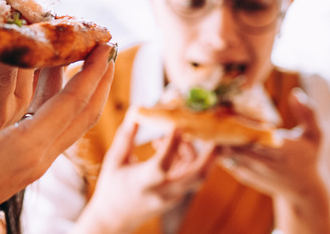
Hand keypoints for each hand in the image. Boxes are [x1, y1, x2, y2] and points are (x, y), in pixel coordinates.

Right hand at [0, 40, 114, 233]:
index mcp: (22, 149)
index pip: (71, 102)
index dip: (92, 69)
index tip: (105, 38)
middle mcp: (36, 158)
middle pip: (84, 113)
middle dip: (100, 77)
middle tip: (107, 41)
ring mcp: (32, 165)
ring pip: (73, 123)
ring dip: (86, 90)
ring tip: (89, 57)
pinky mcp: (22, 167)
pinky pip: (55, 129)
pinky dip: (64, 103)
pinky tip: (52, 83)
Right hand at [76, 113, 217, 233]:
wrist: (115, 217)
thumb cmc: (111, 186)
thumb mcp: (115, 160)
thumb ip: (126, 136)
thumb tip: (136, 112)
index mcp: (141, 183)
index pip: (161, 165)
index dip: (172, 145)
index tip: (177, 125)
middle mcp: (160, 193)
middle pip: (195, 176)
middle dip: (210, 157)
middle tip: (217, 137)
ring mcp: (172, 198)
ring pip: (197, 177)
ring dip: (198, 155)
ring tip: (183, 137)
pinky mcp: (176, 198)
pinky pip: (191, 178)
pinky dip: (189, 162)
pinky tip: (176, 150)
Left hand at [222, 88, 329, 232]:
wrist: (302, 190)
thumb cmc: (308, 157)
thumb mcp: (315, 136)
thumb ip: (308, 113)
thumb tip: (295, 93)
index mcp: (281, 150)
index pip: (253, 134)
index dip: (238, 121)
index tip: (227, 107)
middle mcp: (264, 163)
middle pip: (235, 143)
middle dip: (222, 128)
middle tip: (210, 112)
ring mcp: (251, 171)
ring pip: (226, 152)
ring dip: (217, 138)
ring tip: (207, 122)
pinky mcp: (243, 176)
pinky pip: (224, 160)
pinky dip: (217, 148)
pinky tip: (212, 134)